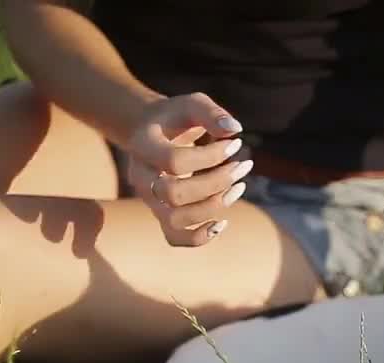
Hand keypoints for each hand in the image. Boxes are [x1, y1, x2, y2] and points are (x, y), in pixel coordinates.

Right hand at [122, 92, 252, 246]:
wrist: (154, 133)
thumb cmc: (176, 118)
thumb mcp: (192, 104)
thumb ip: (211, 113)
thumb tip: (234, 130)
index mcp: (143, 146)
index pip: (175, 161)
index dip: (211, 156)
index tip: (234, 143)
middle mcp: (141, 177)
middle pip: (174, 194)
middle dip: (216, 182)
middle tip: (242, 165)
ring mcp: (149, 199)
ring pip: (176, 219)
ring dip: (214, 206)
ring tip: (239, 186)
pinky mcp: (162, 214)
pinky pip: (174, 238)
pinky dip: (200, 237)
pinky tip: (223, 222)